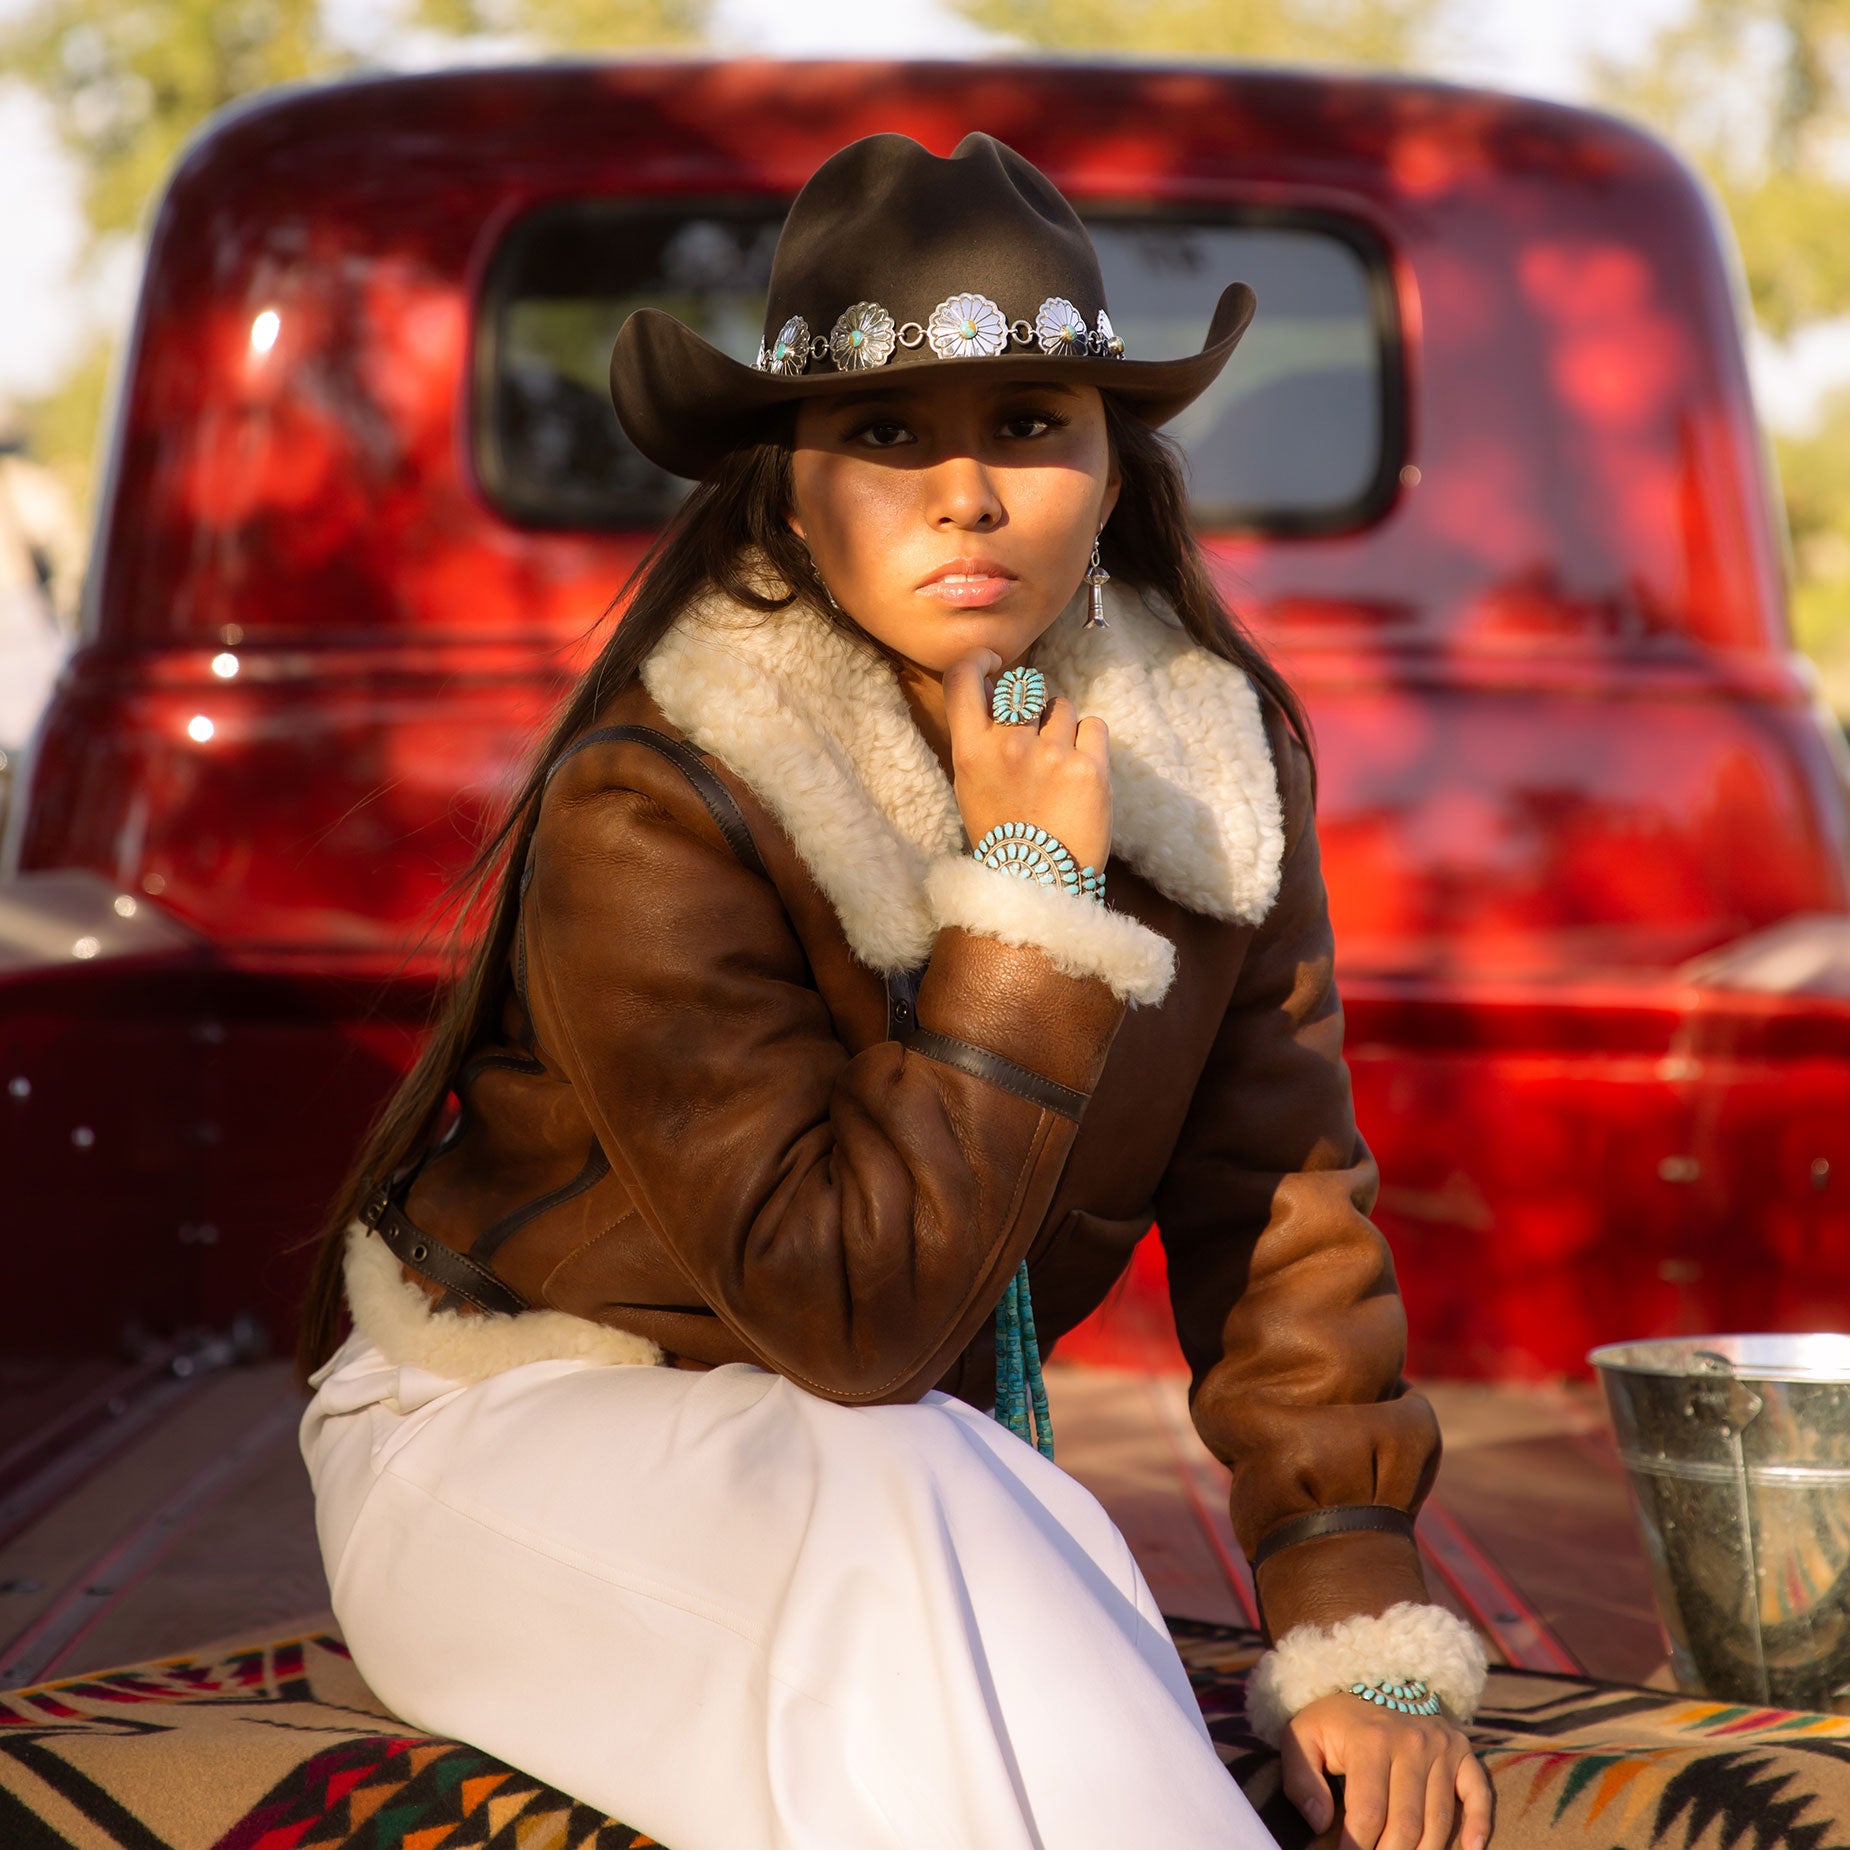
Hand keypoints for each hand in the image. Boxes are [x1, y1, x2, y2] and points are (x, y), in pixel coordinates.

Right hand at [943, 647, 1111, 872]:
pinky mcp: (1089, 767)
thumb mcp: (970, 786)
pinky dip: (1089, 742)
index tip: (992, 663)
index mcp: (971, 751)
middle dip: (1031, 704)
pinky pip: (1093, 725)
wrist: (1038, 881)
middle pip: (1024, 687)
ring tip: (1057, 767)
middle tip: (1035, 740)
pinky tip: (1079, 770)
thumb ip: (979, 740)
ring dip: (1062, 727)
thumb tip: (996, 691)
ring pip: (1061, 707)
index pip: (963, 678)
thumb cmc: (1003, 834)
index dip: (979, 660)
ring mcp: (1050, 754)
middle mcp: (1008, 745)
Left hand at [1280, 1693, 1491, 1849]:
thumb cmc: (1335, 1722)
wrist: (1373, 1681)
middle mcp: (1412, 1742)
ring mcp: (1441, 1746)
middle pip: (1406, 1823)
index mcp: (1370, 1739)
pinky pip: (1479, 1793)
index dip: (1356, 1846)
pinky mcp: (1462, 1752)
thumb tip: (1319, 1824)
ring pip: (1439, 1820)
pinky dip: (1479, 1825)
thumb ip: (1301, 1779)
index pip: (1368, 1812)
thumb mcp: (1303, 1737)